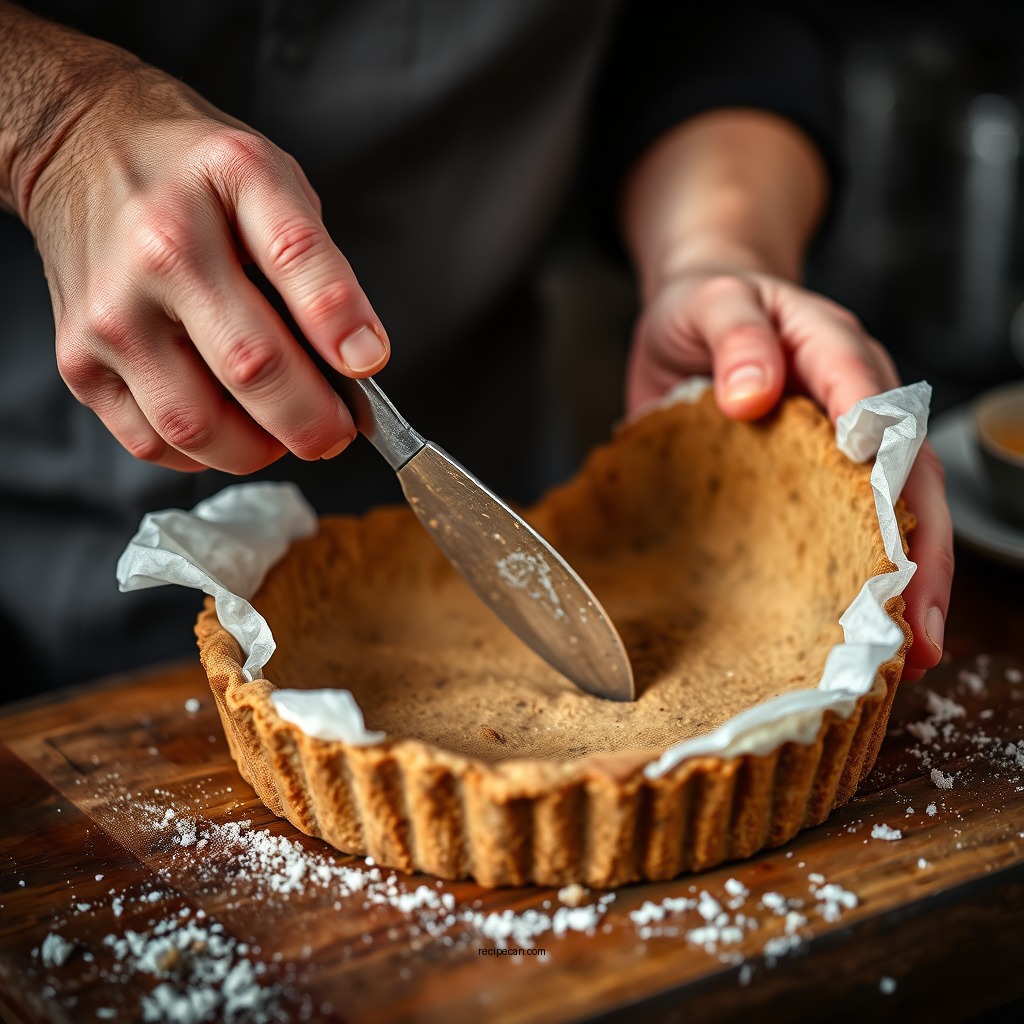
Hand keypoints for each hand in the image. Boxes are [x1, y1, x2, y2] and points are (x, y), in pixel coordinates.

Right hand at [22, 51, 387, 473]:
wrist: (78, 150)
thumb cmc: (189, 176)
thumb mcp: (272, 180)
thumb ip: (319, 264)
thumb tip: (360, 355)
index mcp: (220, 190)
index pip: (293, 258)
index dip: (339, 322)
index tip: (366, 362)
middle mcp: (156, 254)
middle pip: (250, 366)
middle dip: (311, 418)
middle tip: (335, 430)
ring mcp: (110, 316)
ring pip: (197, 424)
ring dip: (257, 448)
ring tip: (280, 431)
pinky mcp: (79, 362)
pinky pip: (152, 442)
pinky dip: (203, 454)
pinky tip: (226, 428)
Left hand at [626, 266, 952, 678]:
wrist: (697, 312)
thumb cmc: (708, 306)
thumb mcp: (712, 302)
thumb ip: (736, 336)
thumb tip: (754, 394)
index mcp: (833, 348)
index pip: (872, 400)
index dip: (883, 457)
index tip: (884, 515)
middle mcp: (856, 399)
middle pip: (911, 474)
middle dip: (921, 553)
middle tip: (921, 626)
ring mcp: (842, 445)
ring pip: (899, 512)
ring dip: (912, 583)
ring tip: (916, 653)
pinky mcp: (813, 479)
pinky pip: (850, 528)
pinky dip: (864, 578)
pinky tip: (867, 629)